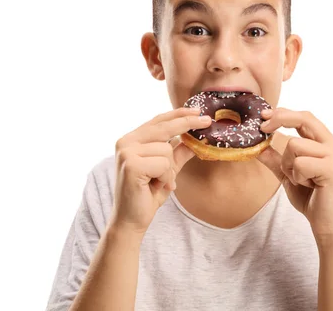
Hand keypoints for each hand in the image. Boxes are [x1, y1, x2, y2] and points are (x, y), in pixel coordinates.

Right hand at [111, 107, 210, 235]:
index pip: (157, 121)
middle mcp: (125, 142)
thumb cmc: (147, 195)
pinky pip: (163, 163)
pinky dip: (165, 177)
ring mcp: (126, 152)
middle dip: (187, 124)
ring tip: (160, 183)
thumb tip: (195, 139)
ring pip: (167, 149)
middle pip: (163, 127)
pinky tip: (156, 187)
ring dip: (169, 170)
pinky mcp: (131, 165)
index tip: (197, 111)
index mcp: (131, 140)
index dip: (178, 114)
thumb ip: (178, 153)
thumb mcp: (167, 170)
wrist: (131, 221)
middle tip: (207, 121)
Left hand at [257, 108, 332, 237]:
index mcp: (325, 142)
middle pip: (304, 118)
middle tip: (263, 128)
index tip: (263, 116)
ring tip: (300, 179)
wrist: (326, 223)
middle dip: (280, 119)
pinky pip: (299, 163)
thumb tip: (257, 147)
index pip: (304, 117)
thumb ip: (275, 159)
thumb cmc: (311, 198)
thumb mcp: (287, 174)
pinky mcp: (331, 169)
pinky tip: (308, 185)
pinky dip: (296, 176)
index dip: (283, 113)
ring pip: (294, 145)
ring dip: (288, 165)